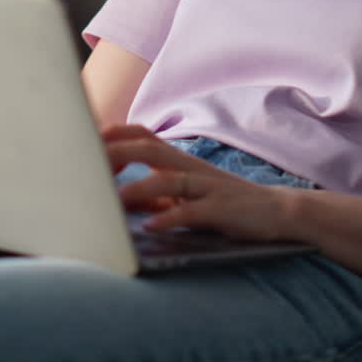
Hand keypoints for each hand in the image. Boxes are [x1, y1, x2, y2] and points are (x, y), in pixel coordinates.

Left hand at [104, 125, 301, 241]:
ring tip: (114, 198)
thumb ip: (149, 195)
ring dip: (140, 188)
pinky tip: (151, 226)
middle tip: (88, 162)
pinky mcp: (222, 208)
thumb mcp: (182, 196)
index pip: (141, 135)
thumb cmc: (220, 203)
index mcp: (177, 161)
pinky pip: (194, 211)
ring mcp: (208, 186)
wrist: (277, 211)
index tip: (83, 143)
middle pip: (150, 149)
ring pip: (170, 180)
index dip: (113, 135)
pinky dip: (171, 217)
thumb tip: (110, 200)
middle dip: (118, 152)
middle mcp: (190, 167)